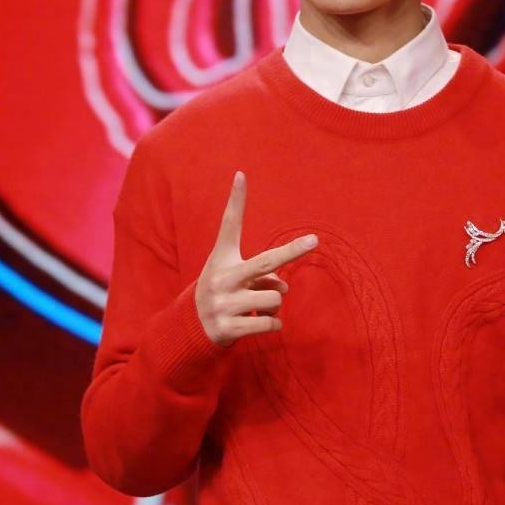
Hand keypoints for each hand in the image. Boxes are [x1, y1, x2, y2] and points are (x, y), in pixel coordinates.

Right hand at [195, 172, 317, 347]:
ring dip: (274, 306)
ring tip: (256, 309)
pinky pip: (270, 324)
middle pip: (265, 262)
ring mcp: (222, 304)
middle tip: (314, 240)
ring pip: (275, 299)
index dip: (235, 200)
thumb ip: (262, 273)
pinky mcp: (227, 329)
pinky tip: (256, 324)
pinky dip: (272, 325)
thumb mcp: (232, 275)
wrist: (190, 329)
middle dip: (292, 251)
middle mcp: (220, 278)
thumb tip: (283, 288)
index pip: (229, 224)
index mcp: (222, 260)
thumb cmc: (221, 292)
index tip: (241, 175)